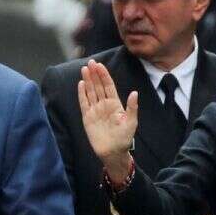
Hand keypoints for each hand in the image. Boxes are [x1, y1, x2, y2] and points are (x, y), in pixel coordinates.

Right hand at [78, 60, 137, 179]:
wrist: (113, 152)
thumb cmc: (124, 139)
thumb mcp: (131, 123)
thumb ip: (132, 107)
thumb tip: (134, 93)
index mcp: (115, 104)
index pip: (109, 86)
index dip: (104, 75)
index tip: (100, 65)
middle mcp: (104, 105)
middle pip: (98, 86)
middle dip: (95, 74)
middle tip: (91, 62)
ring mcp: (95, 110)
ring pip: (90, 92)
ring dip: (87, 80)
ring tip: (84, 69)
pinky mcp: (87, 118)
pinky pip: (84, 103)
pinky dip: (82, 94)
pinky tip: (81, 84)